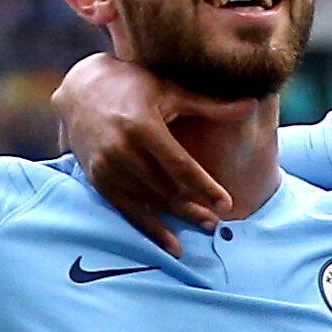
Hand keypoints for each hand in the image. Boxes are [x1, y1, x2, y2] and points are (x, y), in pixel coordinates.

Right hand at [53, 53, 224, 252]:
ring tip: (205, 225)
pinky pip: (129, 211)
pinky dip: (151, 230)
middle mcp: (120, 149)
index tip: (226, 203)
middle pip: (166, 188)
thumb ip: (209, 105)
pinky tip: (173, 246)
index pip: (179, 165)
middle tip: (218, 220)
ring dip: (178, 217)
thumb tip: (251, 105)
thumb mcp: (169, 90)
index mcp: (141, 125)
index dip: (205, 186)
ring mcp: (106, 167)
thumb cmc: (132, 85)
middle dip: (194, 206)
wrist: (80, 89)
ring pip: (150, 201)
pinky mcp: (98, 180)